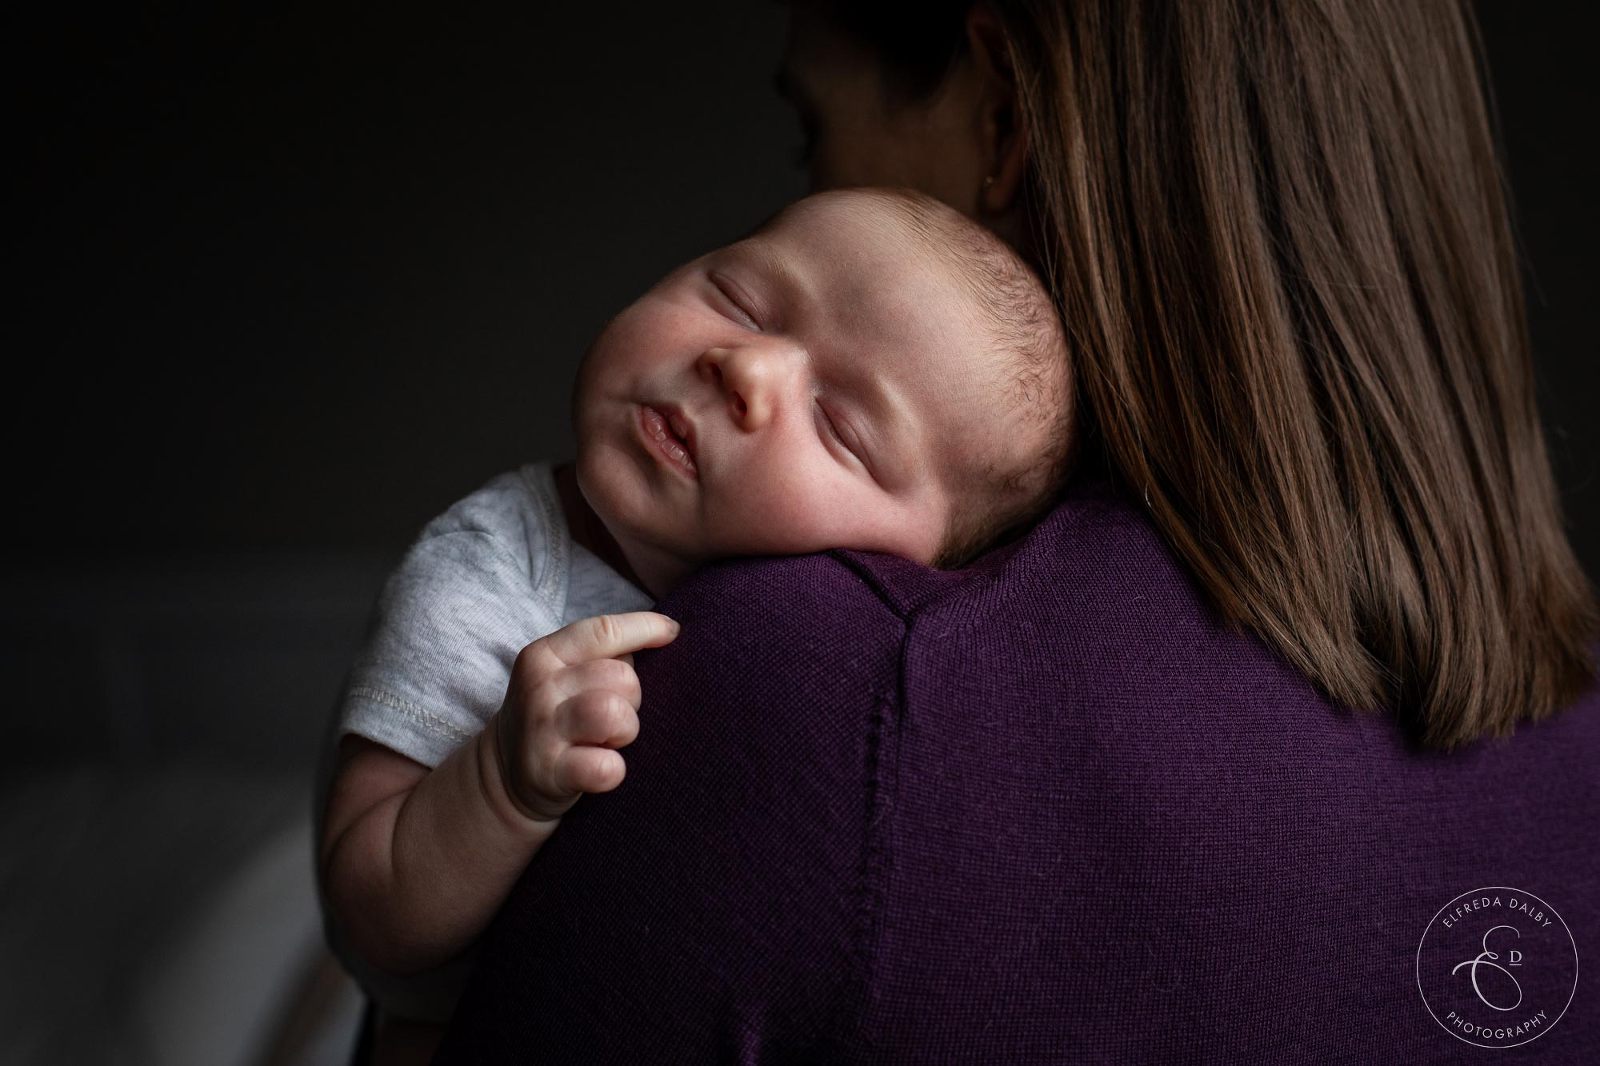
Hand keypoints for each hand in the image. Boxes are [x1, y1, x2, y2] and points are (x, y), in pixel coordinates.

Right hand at [493, 611, 679, 823]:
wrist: (504, 774)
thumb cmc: (553, 715)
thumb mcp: (561, 674)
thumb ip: (602, 654)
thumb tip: (664, 632)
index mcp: (544, 655)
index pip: (604, 630)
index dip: (645, 628)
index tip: (671, 632)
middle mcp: (540, 689)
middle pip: (621, 676)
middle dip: (632, 697)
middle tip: (613, 715)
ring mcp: (542, 731)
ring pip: (615, 714)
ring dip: (626, 729)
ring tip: (610, 738)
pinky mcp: (550, 773)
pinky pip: (607, 767)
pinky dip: (614, 770)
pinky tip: (600, 767)